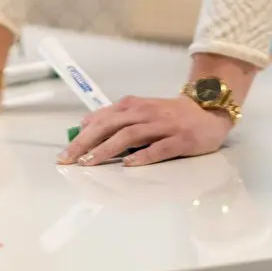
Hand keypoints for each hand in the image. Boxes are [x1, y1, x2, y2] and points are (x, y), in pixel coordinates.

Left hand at [57, 95, 232, 167]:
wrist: (207, 110)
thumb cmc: (169, 115)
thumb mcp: (140, 111)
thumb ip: (115, 118)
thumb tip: (86, 124)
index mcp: (133, 106)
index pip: (101, 119)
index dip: (81, 136)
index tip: (65, 153)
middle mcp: (145, 113)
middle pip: (110, 126)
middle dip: (87, 143)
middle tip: (70, 160)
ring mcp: (163, 126)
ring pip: (130, 135)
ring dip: (108, 149)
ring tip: (91, 162)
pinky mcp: (179, 139)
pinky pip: (159, 148)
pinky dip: (143, 156)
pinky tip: (129, 164)